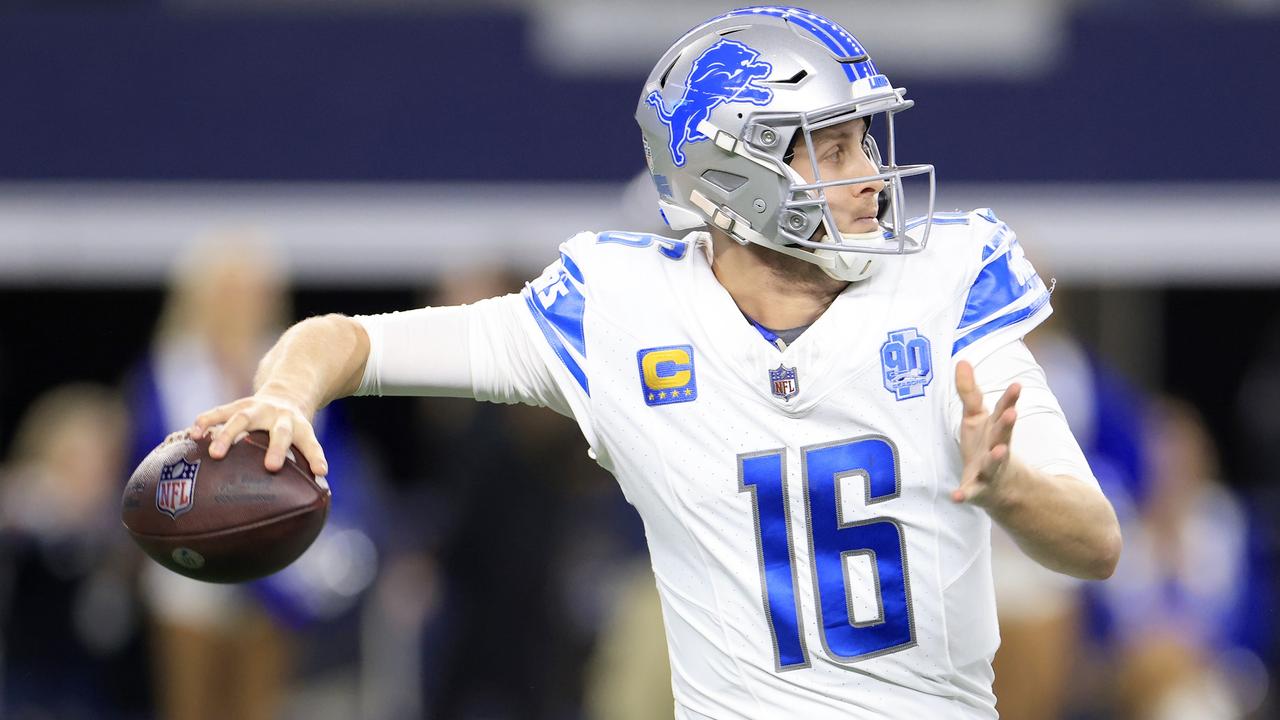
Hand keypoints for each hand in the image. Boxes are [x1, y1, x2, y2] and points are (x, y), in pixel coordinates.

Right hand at [189, 393, 328, 475]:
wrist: (286, 394)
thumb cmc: (294, 430)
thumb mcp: (304, 440)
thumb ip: (306, 464)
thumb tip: (316, 498)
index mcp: (300, 427)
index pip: (311, 443)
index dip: (316, 457)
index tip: (321, 471)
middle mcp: (280, 416)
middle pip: (280, 431)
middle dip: (277, 448)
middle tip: (272, 467)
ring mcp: (257, 408)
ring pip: (243, 418)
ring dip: (229, 435)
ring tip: (215, 454)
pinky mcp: (237, 405)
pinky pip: (219, 412)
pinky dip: (206, 422)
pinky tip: (193, 435)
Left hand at [953, 360, 1019, 506]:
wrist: (1000, 489)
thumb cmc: (984, 446)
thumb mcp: (976, 418)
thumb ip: (969, 392)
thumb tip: (961, 360)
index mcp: (995, 430)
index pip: (1003, 411)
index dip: (1010, 399)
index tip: (1018, 385)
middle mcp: (995, 448)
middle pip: (1002, 434)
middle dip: (1007, 423)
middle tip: (1012, 413)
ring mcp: (989, 470)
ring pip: (993, 463)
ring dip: (996, 456)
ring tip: (999, 449)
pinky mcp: (977, 490)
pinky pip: (970, 493)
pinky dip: (964, 494)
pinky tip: (956, 497)